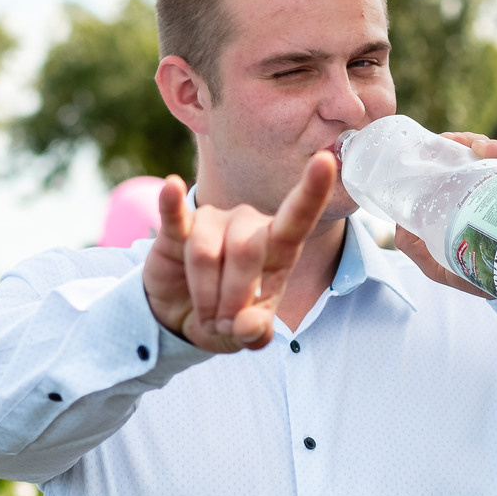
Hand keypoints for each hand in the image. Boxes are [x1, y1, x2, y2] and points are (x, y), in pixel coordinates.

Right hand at [142, 154, 332, 352]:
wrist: (182, 318)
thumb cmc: (227, 317)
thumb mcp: (247, 334)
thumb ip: (256, 333)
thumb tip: (250, 327)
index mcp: (278, 247)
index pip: (299, 216)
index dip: (312, 191)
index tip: (325, 161)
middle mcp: (247, 225)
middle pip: (247, 249)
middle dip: (234, 297)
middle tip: (225, 324)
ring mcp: (212, 221)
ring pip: (207, 253)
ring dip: (205, 295)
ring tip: (206, 314)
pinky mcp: (177, 228)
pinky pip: (175, 215)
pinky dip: (172, 204)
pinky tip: (171, 187)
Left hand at [392, 131, 496, 296]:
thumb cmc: (478, 277)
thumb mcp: (439, 267)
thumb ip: (416, 250)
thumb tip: (398, 226)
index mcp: (473, 206)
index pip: (460, 173)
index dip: (446, 155)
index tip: (428, 147)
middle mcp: (493, 197)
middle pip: (479, 160)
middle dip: (462, 143)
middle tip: (445, 139)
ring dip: (478, 143)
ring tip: (463, 141)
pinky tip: (483, 149)